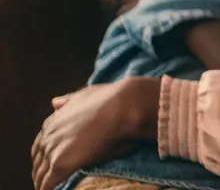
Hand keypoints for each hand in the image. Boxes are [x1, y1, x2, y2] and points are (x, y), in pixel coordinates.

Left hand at [32, 78, 159, 189]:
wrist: (124, 105)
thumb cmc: (111, 99)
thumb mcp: (85, 95)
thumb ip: (68, 101)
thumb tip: (54, 102)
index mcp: (53, 121)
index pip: (40, 145)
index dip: (43, 157)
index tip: (48, 165)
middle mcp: (49, 136)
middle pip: (38, 161)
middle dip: (40, 172)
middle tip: (46, 181)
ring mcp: (54, 150)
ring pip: (41, 174)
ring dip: (43, 183)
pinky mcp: (61, 164)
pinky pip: (49, 184)